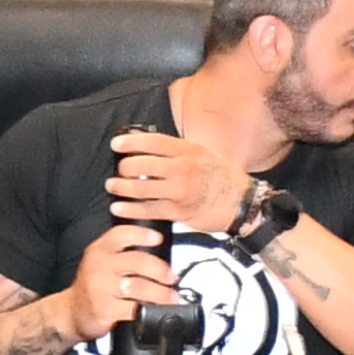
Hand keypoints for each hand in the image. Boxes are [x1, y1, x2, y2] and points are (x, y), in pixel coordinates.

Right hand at [65, 221, 180, 333]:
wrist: (71, 313)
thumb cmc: (93, 286)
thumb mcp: (102, 261)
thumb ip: (124, 252)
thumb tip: (158, 249)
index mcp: (100, 250)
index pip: (121, 234)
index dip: (142, 234)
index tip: (158, 238)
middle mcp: (98, 266)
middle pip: (137, 261)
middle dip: (160, 269)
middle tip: (171, 277)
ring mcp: (100, 288)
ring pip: (139, 286)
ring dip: (161, 293)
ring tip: (171, 297)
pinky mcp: (104, 309)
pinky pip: (133, 308)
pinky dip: (149, 310)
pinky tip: (156, 310)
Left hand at [107, 124, 249, 233]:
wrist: (241, 203)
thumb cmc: (222, 177)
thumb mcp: (204, 154)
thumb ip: (179, 151)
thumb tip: (151, 149)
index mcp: (188, 151)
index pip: (153, 142)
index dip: (131, 142)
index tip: (116, 144)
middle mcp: (183, 169)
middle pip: (142, 165)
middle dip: (124, 167)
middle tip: (119, 170)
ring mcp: (179, 191)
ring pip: (141, 188)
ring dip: (122, 188)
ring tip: (112, 186)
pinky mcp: (178, 211)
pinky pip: (148, 209)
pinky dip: (130, 209)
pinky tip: (119, 207)